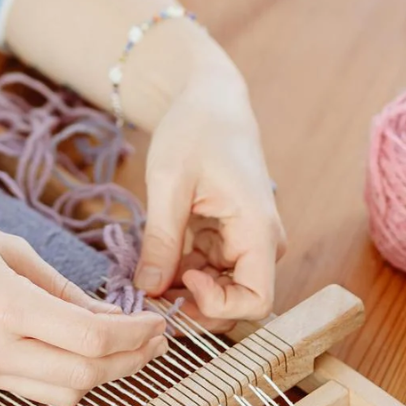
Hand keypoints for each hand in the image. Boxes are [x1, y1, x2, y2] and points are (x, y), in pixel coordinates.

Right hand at [0, 209, 169, 405]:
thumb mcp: (2, 245)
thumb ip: (56, 284)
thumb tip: (104, 311)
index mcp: (3, 305)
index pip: (89, 337)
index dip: (133, 334)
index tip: (157, 320)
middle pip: (84, 375)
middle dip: (131, 361)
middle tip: (156, 338)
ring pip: (63, 395)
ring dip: (105, 376)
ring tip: (130, 348)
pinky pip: (36, 390)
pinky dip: (70, 375)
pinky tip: (85, 351)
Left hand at [135, 56, 284, 327]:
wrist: (208, 98)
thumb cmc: (195, 129)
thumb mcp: (169, 183)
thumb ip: (160, 240)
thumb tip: (147, 291)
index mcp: (259, 229)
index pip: (256, 302)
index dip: (217, 306)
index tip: (180, 280)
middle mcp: (261, 242)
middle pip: (236, 302)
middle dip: (193, 306)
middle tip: (146, 296)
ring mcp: (245, 241)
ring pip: (218, 289)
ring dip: (182, 290)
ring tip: (144, 274)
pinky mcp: (228, 237)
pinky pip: (207, 270)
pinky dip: (179, 271)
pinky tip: (153, 259)